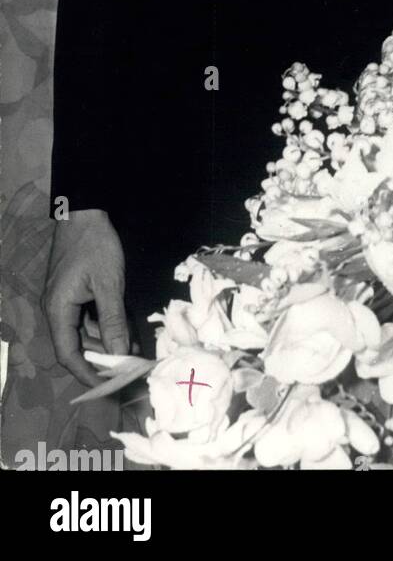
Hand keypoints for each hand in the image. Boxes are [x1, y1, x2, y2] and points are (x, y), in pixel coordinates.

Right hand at [45, 209, 129, 386]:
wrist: (84, 210)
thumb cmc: (94, 245)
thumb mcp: (108, 283)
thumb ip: (113, 320)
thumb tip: (120, 353)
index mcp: (57, 310)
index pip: (68, 354)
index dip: (86, 373)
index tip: (107, 385)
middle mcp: (56, 309)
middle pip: (76, 345)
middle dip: (101, 358)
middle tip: (128, 368)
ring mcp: (63, 300)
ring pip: (83, 332)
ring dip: (105, 342)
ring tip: (132, 351)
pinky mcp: (73, 291)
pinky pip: (87, 317)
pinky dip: (104, 325)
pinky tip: (123, 330)